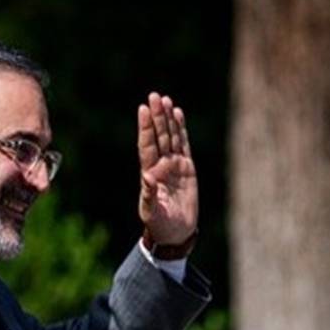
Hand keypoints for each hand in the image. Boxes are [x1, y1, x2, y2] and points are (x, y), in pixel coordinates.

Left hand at [137, 91, 197, 245]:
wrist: (175, 232)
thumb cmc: (160, 224)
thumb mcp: (151, 212)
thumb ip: (148, 195)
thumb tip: (146, 176)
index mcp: (149, 173)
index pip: (147, 145)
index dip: (145, 127)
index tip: (143, 109)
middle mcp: (160, 165)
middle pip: (158, 136)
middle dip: (156, 117)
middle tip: (154, 96)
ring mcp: (174, 165)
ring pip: (170, 137)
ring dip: (167, 119)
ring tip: (165, 100)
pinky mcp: (187, 168)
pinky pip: (183, 144)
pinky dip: (181, 129)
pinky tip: (178, 114)